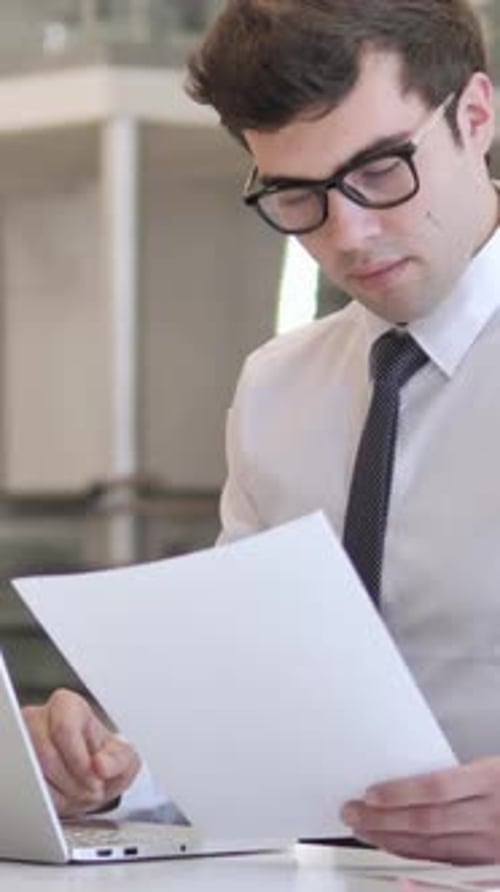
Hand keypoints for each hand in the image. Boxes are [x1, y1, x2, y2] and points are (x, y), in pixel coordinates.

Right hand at [22, 689, 140, 816]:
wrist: (89, 778)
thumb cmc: (103, 759)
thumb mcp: (124, 758)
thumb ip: (119, 759)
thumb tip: (101, 765)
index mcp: (67, 706)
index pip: (64, 728)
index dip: (79, 760)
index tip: (94, 779)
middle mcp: (38, 719)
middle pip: (46, 754)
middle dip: (72, 782)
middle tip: (90, 792)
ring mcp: (21, 744)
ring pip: (32, 775)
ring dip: (61, 795)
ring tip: (81, 796)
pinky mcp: (15, 768)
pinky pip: (26, 790)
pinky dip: (47, 803)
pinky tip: (65, 800)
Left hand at [341, 758, 499, 864]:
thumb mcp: (494, 768)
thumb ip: (460, 780)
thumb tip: (407, 786)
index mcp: (492, 778)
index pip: (436, 788)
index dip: (400, 793)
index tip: (370, 793)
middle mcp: (493, 815)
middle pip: (428, 822)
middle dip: (384, 819)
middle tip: (352, 812)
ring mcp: (494, 848)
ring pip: (434, 849)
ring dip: (393, 842)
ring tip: (364, 832)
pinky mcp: (494, 871)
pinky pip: (451, 872)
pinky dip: (420, 868)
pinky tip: (398, 866)